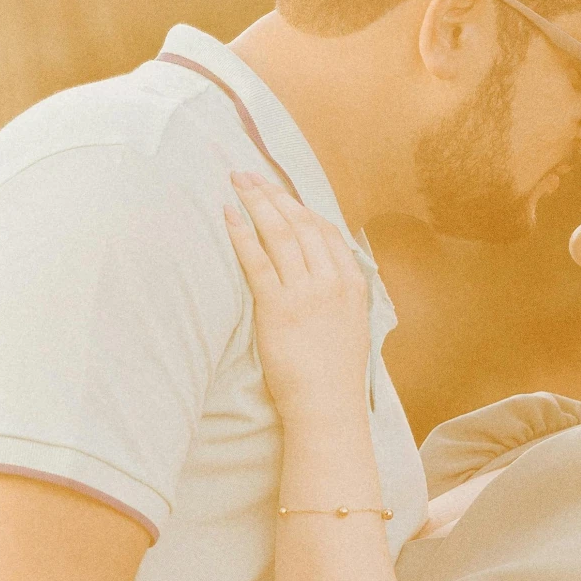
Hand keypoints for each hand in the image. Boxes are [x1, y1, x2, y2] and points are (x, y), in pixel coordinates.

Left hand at [224, 171, 369, 421]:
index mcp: (352, 284)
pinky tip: (228, 215)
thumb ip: (341, 296)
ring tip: (237, 182)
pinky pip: (256, 261)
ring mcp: (305, 292)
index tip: (279, 193)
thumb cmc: (336, 376)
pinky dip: (241, 234)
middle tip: (249, 174)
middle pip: (300, 224)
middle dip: (273, 195)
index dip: (299, 207)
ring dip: (256, 202)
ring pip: (279, 234)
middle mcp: (330, 281)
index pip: (325, 231)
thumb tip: (328, 277)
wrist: (328, 406)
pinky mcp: (278, 307)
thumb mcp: (352, 327)